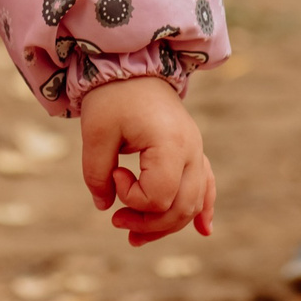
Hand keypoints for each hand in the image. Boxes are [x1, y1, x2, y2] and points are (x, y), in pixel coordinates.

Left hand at [76, 74, 216, 245]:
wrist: (131, 64)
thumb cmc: (112, 95)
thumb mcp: (95, 133)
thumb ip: (96, 173)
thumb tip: (105, 206)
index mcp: (170, 144)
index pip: (159, 195)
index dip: (132, 198)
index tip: (113, 174)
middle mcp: (192, 150)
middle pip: (181, 207)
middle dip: (148, 224)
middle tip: (116, 222)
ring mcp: (196, 151)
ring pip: (193, 203)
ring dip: (167, 224)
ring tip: (135, 236)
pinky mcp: (193, 151)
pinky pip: (205, 185)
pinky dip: (202, 208)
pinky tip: (204, 231)